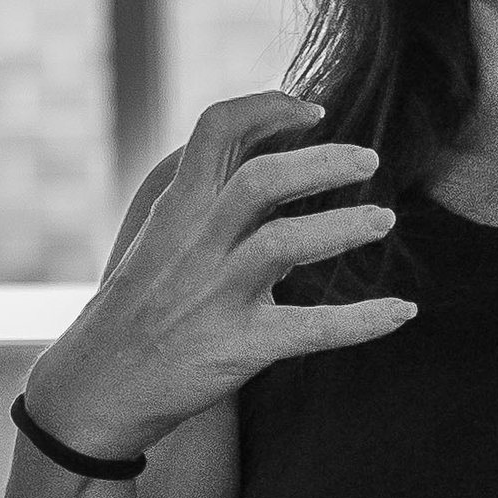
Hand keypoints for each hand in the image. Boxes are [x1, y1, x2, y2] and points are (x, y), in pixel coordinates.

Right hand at [20, 90, 415, 463]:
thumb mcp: (160, 240)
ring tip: (384, 220)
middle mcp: (194, 245)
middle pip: (262, 179)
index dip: (268, 108)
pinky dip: (364, 319)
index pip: (216, 130)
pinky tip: (401, 311)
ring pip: (285, 243)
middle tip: (369, 159)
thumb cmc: (138, 309)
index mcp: (176, 210)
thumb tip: (266, 152)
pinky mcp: (237, 347)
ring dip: (345, 226)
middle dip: (323, 162)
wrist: (95, 389)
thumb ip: (208, 198)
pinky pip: (312, 328)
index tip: (313, 109)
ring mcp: (214, 296)